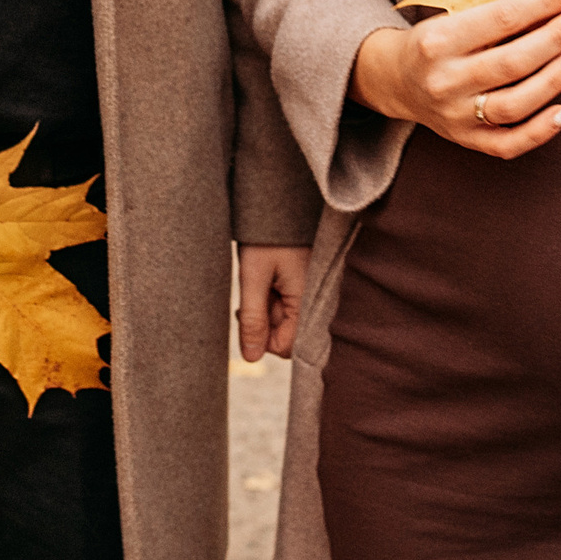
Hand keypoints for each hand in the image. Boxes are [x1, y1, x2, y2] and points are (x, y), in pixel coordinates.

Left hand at [236, 244, 309, 360]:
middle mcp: (314, 302)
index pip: (287, 347)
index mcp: (306, 301)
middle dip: (264, 322)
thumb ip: (253, 319)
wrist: (279, 201)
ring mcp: (311, 294)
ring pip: (285, 320)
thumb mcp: (253, 277)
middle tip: (250, 296)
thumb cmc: (266, 237)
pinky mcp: (306, 286)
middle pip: (286, 335)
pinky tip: (265, 280)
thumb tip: (251, 358)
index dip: (262, 340)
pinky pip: (289, 305)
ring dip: (267, 308)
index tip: (245, 315)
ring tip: (258, 281)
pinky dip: (272, 298)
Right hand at [348, 0, 560, 159]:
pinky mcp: (465, 140)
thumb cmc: (434, 41)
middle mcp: (444, 81)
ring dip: (556, 79)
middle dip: (557, 36)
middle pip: (513, 62)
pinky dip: (541, 131)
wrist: (395, 80)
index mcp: (438, 41)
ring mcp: (455, 116)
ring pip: (516, 103)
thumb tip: (557, 4)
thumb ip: (496, 15)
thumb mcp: (451, 17)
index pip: (502, 19)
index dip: (544, 3)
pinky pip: (508, 144)